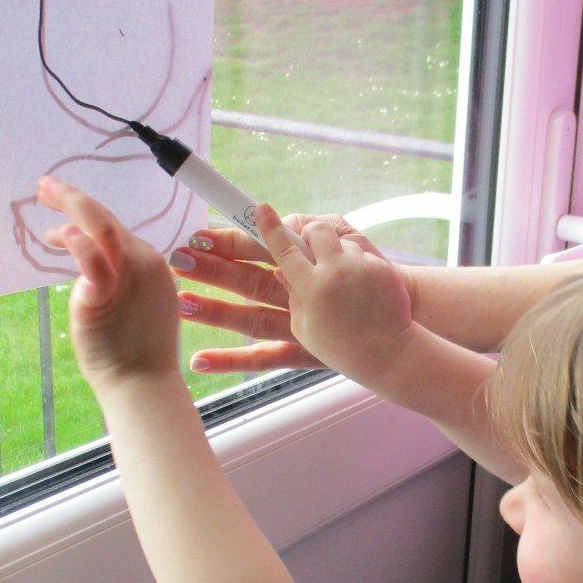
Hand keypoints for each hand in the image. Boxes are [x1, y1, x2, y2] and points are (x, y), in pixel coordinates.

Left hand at [38, 175, 180, 390]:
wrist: (142, 384)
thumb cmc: (133, 352)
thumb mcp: (132, 305)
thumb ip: (113, 280)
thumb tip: (85, 265)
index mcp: (152, 265)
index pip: (116, 230)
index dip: (85, 217)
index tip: (60, 218)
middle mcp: (144, 264)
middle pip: (107, 219)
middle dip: (74, 198)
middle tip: (46, 185)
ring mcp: (128, 277)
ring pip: (100, 226)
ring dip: (70, 204)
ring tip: (44, 192)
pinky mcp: (106, 294)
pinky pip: (91, 258)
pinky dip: (74, 240)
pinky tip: (58, 234)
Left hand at [171, 213, 418, 374]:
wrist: (403, 313)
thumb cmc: (368, 269)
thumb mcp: (346, 237)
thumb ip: (311, 229)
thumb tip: (278, 221)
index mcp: (304, 261)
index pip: (259, 247)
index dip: (228, 240)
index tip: (198, 235)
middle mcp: (296, 292)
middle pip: (247, 279)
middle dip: (211, 269)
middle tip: (179, 261)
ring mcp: (297, 324)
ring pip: (249, 317)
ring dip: (215, 311)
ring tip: (183, 304)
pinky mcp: (301, 351)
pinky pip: (264, 358)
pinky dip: (233, 361)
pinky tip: (200, 360)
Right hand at [251, 206, 416, 386]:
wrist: (388, 353)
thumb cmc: (340, 346)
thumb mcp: (304, 328)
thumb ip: (292, 295)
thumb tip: (281, 269)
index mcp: (311, 290)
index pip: (285, 250)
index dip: (271, 228)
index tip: (261, 209)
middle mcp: (335, 273)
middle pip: (315, 231)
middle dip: (310, 234)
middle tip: (312, 249)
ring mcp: (360, 268)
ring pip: (340, 242)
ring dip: (337, 254)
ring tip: (345, 283)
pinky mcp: (380, 268)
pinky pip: (362, 254)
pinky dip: (358, 265)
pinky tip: (364, 289)